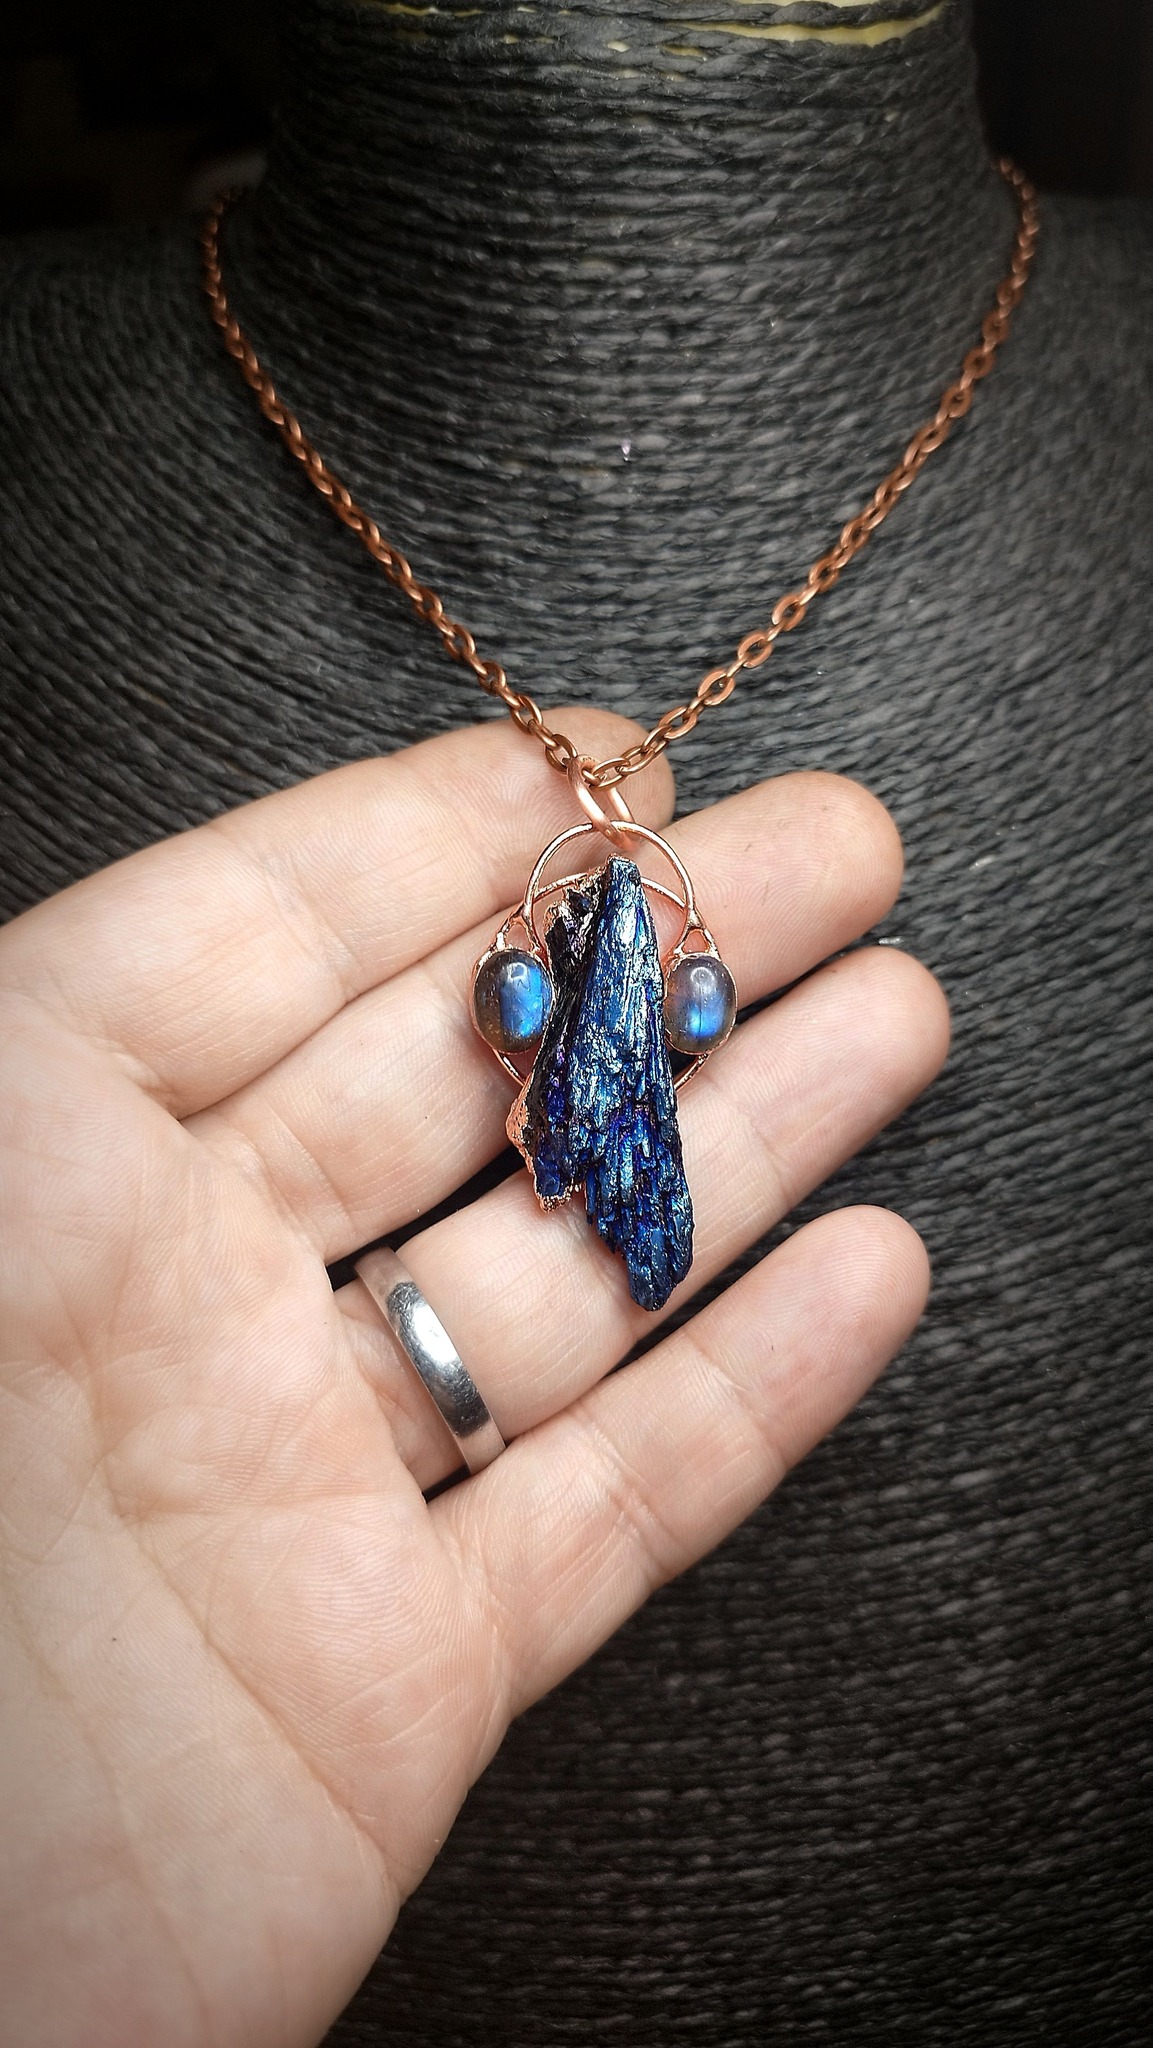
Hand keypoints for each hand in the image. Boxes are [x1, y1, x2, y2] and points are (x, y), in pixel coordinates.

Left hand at [0, 712, 947, 2047]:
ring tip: (897, 1009)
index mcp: (30, 1173)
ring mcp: (294, 1499)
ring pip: (565, 1280)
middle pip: (458, 1093)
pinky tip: (869, 1274)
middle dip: (654, 958)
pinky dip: (749, 1399)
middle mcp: (167, 1315)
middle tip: (831, 848)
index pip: (260, 948)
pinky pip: (604, 1514)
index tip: (604, 761)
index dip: (439, 837)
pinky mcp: (390, 1692)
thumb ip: (39, 1040)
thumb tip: (182, 918)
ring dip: (744, 1142)